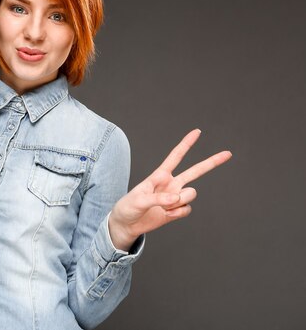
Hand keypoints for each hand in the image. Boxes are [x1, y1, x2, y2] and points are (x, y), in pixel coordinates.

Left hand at [108, 129, 231, 250]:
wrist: (127, 225)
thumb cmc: (128, 207)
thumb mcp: (138, 200)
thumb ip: (158, 198)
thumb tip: (177, 198)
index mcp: (160, 175)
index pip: (176, 156)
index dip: (186, 144)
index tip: (197, 132)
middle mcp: (171, 184)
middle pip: (195, 171)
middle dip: (211, 162)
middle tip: (228, 153)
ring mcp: (175, 197)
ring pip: (191, 194)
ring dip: (178, 202)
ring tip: (162, 207)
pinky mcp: (177, 210)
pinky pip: (187, 209)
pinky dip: (177, 213)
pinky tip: (165, 214)